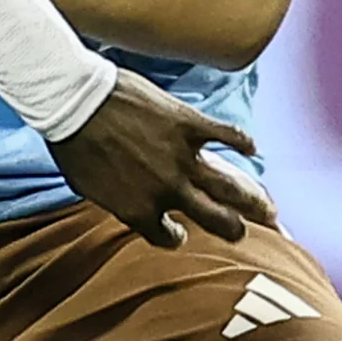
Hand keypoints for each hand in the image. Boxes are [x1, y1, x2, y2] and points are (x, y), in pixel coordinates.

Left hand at [42, 68, 275, 249]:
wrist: (72, 103)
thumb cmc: (72, 145)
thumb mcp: (89, 186)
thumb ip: (116, 200)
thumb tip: (125, 202)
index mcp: (139, 210)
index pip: (167, 237)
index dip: (174, 236)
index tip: (179, 231)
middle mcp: (167, 190)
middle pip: (216, 220)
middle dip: (234, 229)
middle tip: (244, 232)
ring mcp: (182, 158)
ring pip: (231, 188)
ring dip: (253, 201)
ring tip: (269, 211)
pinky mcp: (189, 125)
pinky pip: (228, 135)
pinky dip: (243, 141)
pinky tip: (252, 148)